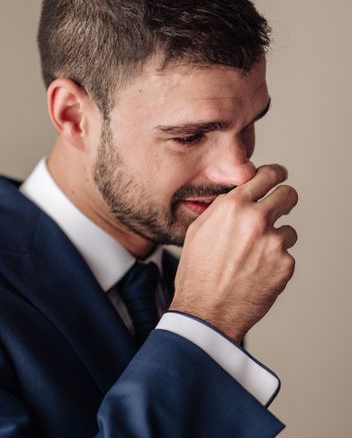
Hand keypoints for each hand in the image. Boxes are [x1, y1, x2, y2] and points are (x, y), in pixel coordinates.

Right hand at [169, 164, 298, 342]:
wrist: (207, 310)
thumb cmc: (197, 274)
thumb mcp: (197, 231)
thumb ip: (220, 209)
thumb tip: (236, 197)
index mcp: (233, 207)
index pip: (266, 175)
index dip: (274, 175)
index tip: (277, 177)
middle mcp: (256, 220)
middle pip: (288, 195)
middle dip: (284, 200)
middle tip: (279, 209)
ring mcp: (274, 242)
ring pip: (288, 229)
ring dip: (276, 239)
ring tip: (253, 257)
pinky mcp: (285, 264)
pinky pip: (286, 256)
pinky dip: (275, 263)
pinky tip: (255, 273)